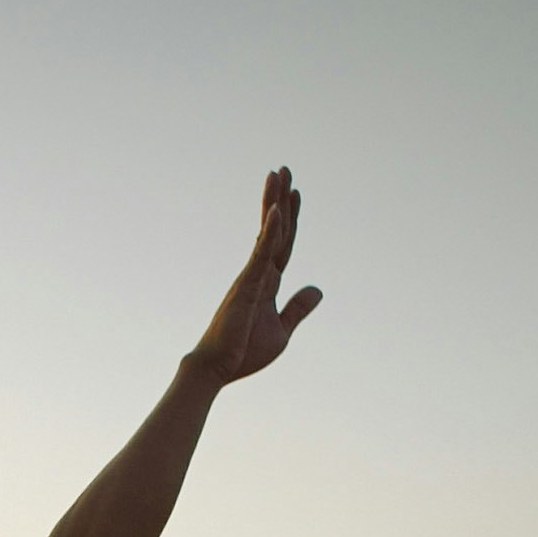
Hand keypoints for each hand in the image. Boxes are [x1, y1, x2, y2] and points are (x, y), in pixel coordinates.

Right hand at [183, 169, 319, 385]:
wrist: (218, 367)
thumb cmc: (243, 351)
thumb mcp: (283, 329)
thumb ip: (298, 307)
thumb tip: (318, 290)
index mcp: (268, 281)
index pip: (284, 243)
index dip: (290, 217)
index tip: (294, 192)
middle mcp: (259, 272)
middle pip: (276, 229)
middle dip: (280, 198)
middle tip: (283, 169)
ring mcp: (252, 275)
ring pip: (268, 233)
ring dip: (273, 201)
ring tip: (277, 173)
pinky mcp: (247, 284)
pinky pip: (262, 252)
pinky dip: (271, 231)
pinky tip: (277, 210)